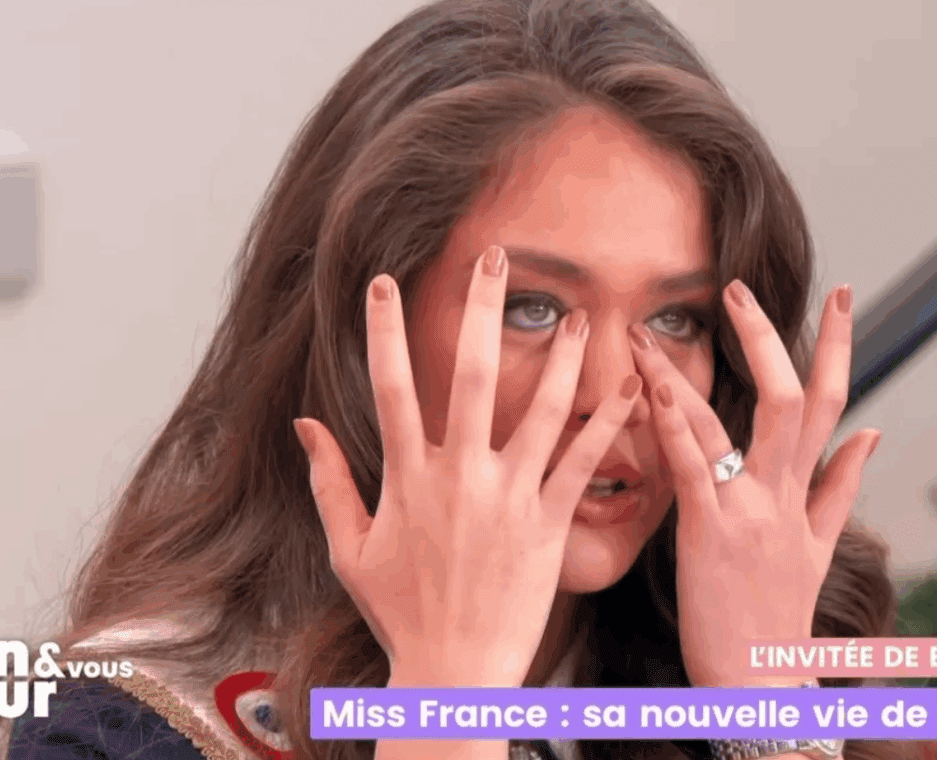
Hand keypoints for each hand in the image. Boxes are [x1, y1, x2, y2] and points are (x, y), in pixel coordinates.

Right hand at [293, 245, 641, 686]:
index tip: (382, 282)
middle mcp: (458, 476)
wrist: (452, 672)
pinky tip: (633, 388)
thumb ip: (327, 481)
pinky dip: (608, 424)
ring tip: (578, 314)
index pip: (390, 387)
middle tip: (495, 258)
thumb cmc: (400, 612)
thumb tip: (303, 426)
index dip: (384, 330)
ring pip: (539, 410)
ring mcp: (508, 498)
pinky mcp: (549, 524)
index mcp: (406, 478)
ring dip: (561, 357)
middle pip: (472, 376)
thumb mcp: (349, 548)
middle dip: (481, 309)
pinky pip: (583, 464)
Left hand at [628, 280, 880, 686]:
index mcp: (806, 491)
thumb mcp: (822, 545)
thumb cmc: (780, 613)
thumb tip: (871, 431)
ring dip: (685, 374)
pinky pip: (691, 469)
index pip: (832, 403)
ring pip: (728, 427)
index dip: (839, 347)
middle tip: (734, 288)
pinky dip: (672, 427)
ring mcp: (748, 512)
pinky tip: (653, 391)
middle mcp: (782, 493)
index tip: (843, 295)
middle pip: (790, 399)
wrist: (761, 682)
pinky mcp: (708, 533)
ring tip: (648, 332)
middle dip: (766, 339)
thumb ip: (842, 485)